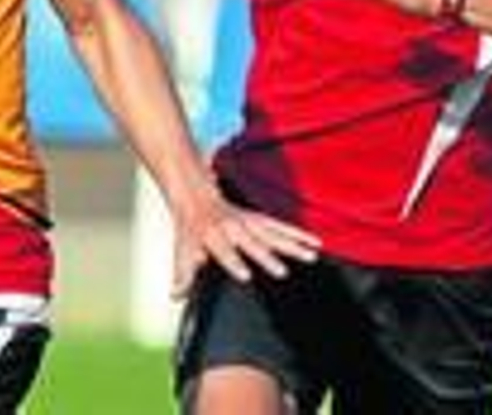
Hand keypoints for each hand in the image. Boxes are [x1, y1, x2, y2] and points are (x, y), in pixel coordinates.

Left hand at [169, 187, 321, 297]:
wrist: (196, 195)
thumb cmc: (189, 228)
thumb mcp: (181, 249)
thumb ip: (182, 273)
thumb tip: (176, 295)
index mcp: (212, 235)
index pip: (223, 251)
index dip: (233, 263)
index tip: (246, 277)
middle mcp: (232, 227)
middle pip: (252, 243)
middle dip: (267, 256)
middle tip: (282, 272)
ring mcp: (248, 221)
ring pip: (272, 232)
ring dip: (292, 244)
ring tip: (311, 256)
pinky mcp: (258, 218)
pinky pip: (281, 226)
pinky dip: (298, 233)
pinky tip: (315, 242)